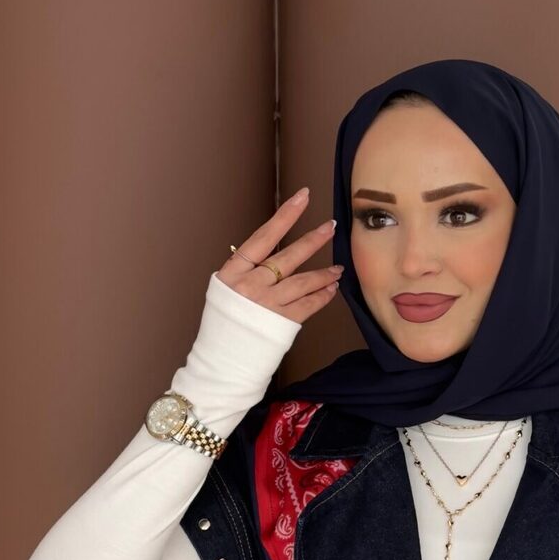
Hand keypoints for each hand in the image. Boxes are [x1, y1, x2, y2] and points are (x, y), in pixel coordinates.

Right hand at [214, 187, 341, 322]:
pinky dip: (322, 296)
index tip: (302, 197)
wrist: (221, 361)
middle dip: (313, 240)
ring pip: (302, 282)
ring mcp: (267, 305)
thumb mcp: (225, 289)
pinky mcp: (281, 325)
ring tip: (337, 269)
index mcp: (233, 271)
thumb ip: (246, 270)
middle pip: (288, 257)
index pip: (263, 237)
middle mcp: (250, 285)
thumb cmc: (223, 324)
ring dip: (324, 273)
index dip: (285, 216)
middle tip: (331, 227)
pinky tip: (331, 289)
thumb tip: (270, 254)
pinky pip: (308, 305)